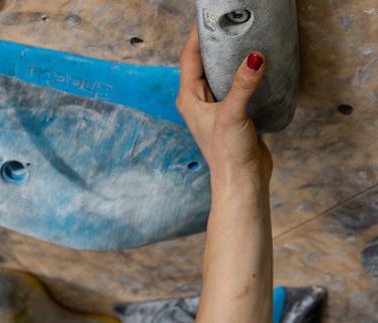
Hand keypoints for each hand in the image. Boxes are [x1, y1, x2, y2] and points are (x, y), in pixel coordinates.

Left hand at [176, 22, 273, 185]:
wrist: (242, 181)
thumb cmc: (228, 153)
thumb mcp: (233, 114)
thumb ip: (243, 85)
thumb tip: (254, 57)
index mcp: (189, 98)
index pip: (190, 57)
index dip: (198, 35)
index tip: (208, 16)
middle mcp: (199, 100)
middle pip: (204, 61)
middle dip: (216, 41)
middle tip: (230, 21)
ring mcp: (216, 106)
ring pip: (221, 72)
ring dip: (231, 57)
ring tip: (245, 35)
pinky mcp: (233, 112)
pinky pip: (236, 84)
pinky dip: (245, 72)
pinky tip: (258, 64)